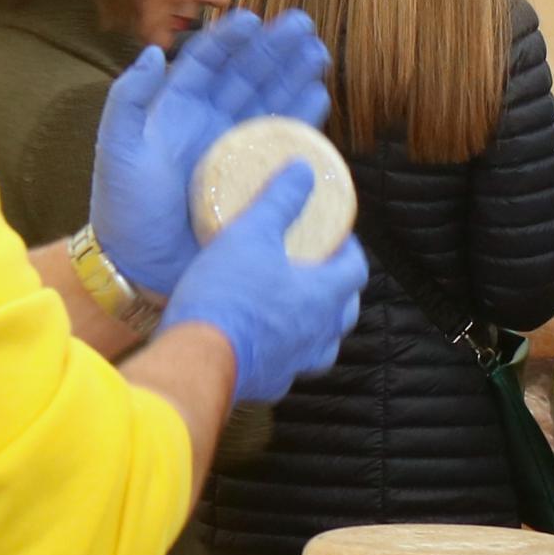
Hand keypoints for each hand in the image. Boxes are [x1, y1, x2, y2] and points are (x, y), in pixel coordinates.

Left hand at [90, 10, 334, 295]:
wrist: (143, 267)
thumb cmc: (124, 209)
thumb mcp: (117, 152)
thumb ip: (128, 101)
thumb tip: (153, 52)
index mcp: (176, 109)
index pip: (207, 62)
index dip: (230, 38)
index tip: (254, 18)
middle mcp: (210, 122)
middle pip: (248, 74)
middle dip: (275, 48)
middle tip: (303, 25)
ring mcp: (236, 149)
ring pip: (271, 101)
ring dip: (295, 75)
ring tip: (318, 53)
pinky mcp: (257, 178)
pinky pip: (285, 141)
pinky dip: (303, 120)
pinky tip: (319, 97)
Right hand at [162, 154, 368, 401]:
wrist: (197, 359)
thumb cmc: (228, 293)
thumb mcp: (251, 233)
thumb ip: (280, 200)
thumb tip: (303, 171)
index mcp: (324, 296)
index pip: (356, 270)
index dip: (350, 250)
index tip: (336, 238)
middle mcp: (320, 334)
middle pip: (346, 311)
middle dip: (339, 289)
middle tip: (318, 270)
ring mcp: (298, 363)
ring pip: (323, 345)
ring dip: (318, 326)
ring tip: (297, 309)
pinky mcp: (272, 383)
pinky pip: (290, 366)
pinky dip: (286, 351)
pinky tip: (266, 341)